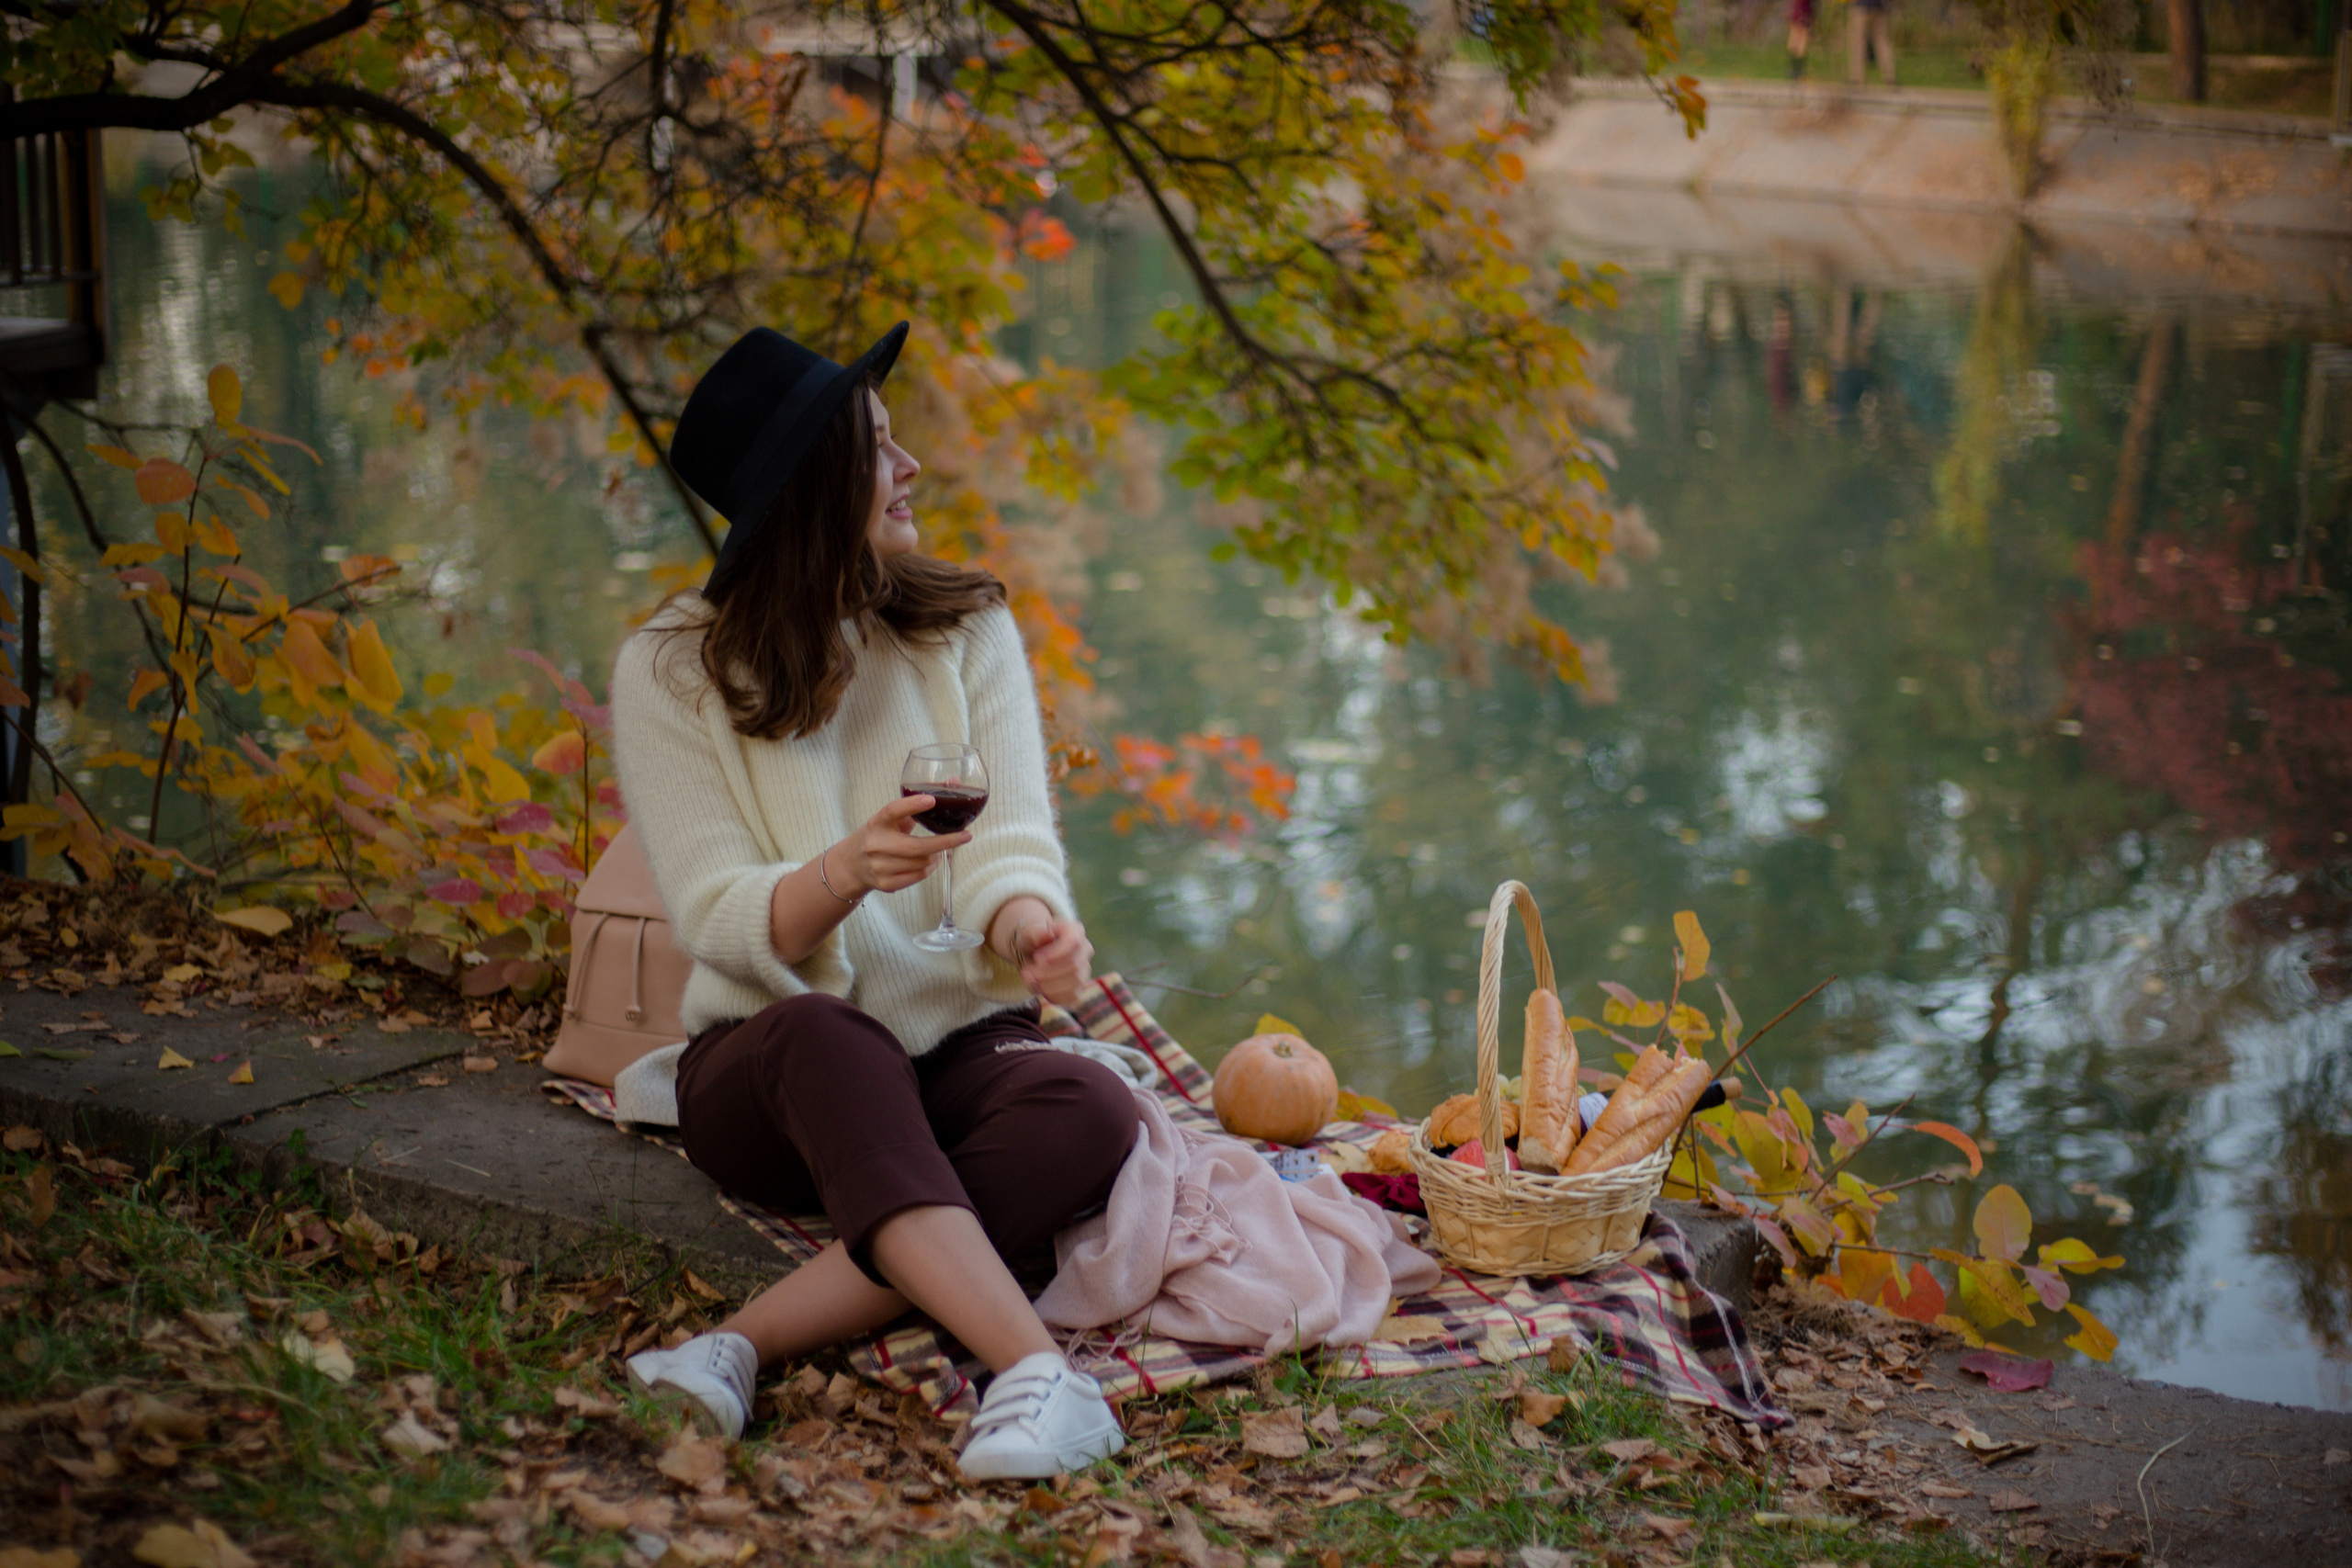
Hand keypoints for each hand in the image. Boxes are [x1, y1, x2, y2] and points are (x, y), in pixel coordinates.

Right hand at [830, 795, 966, 894]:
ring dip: (938, 856)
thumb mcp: (889, 819)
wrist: (851, 865)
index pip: (893, 811)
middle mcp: (876, 845)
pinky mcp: (886, 884)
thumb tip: (954, 782)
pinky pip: (918, 876)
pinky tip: (931, 861)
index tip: (932, 799)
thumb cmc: (878, 836)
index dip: (912, 805)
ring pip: (922, 863)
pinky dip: (929, 868)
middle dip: (946, 842)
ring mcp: (880, 866)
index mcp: (877, 823)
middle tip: (965, 836)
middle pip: (917, 847)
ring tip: (941, 850)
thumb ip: (916, 806)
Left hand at [1011, 914, 1092, 1006]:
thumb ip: (1035, 932)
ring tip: (1030, 979)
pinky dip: (1052, 996)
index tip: (1037, 959)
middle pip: (1074, 965)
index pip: (1074, 942)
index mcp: (1075, 931)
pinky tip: (1039, 988)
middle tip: (1027, 971)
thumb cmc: (1032, 940)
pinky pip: (1072, 997)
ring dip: (1048, 985)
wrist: (1033, 953)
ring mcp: (1085, 969)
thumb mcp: (1028, 933)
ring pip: (1074, 983)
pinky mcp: (1080, 987)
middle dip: (1047, 972)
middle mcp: (1085, 949)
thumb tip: (1046, 933)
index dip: (1057, 953)